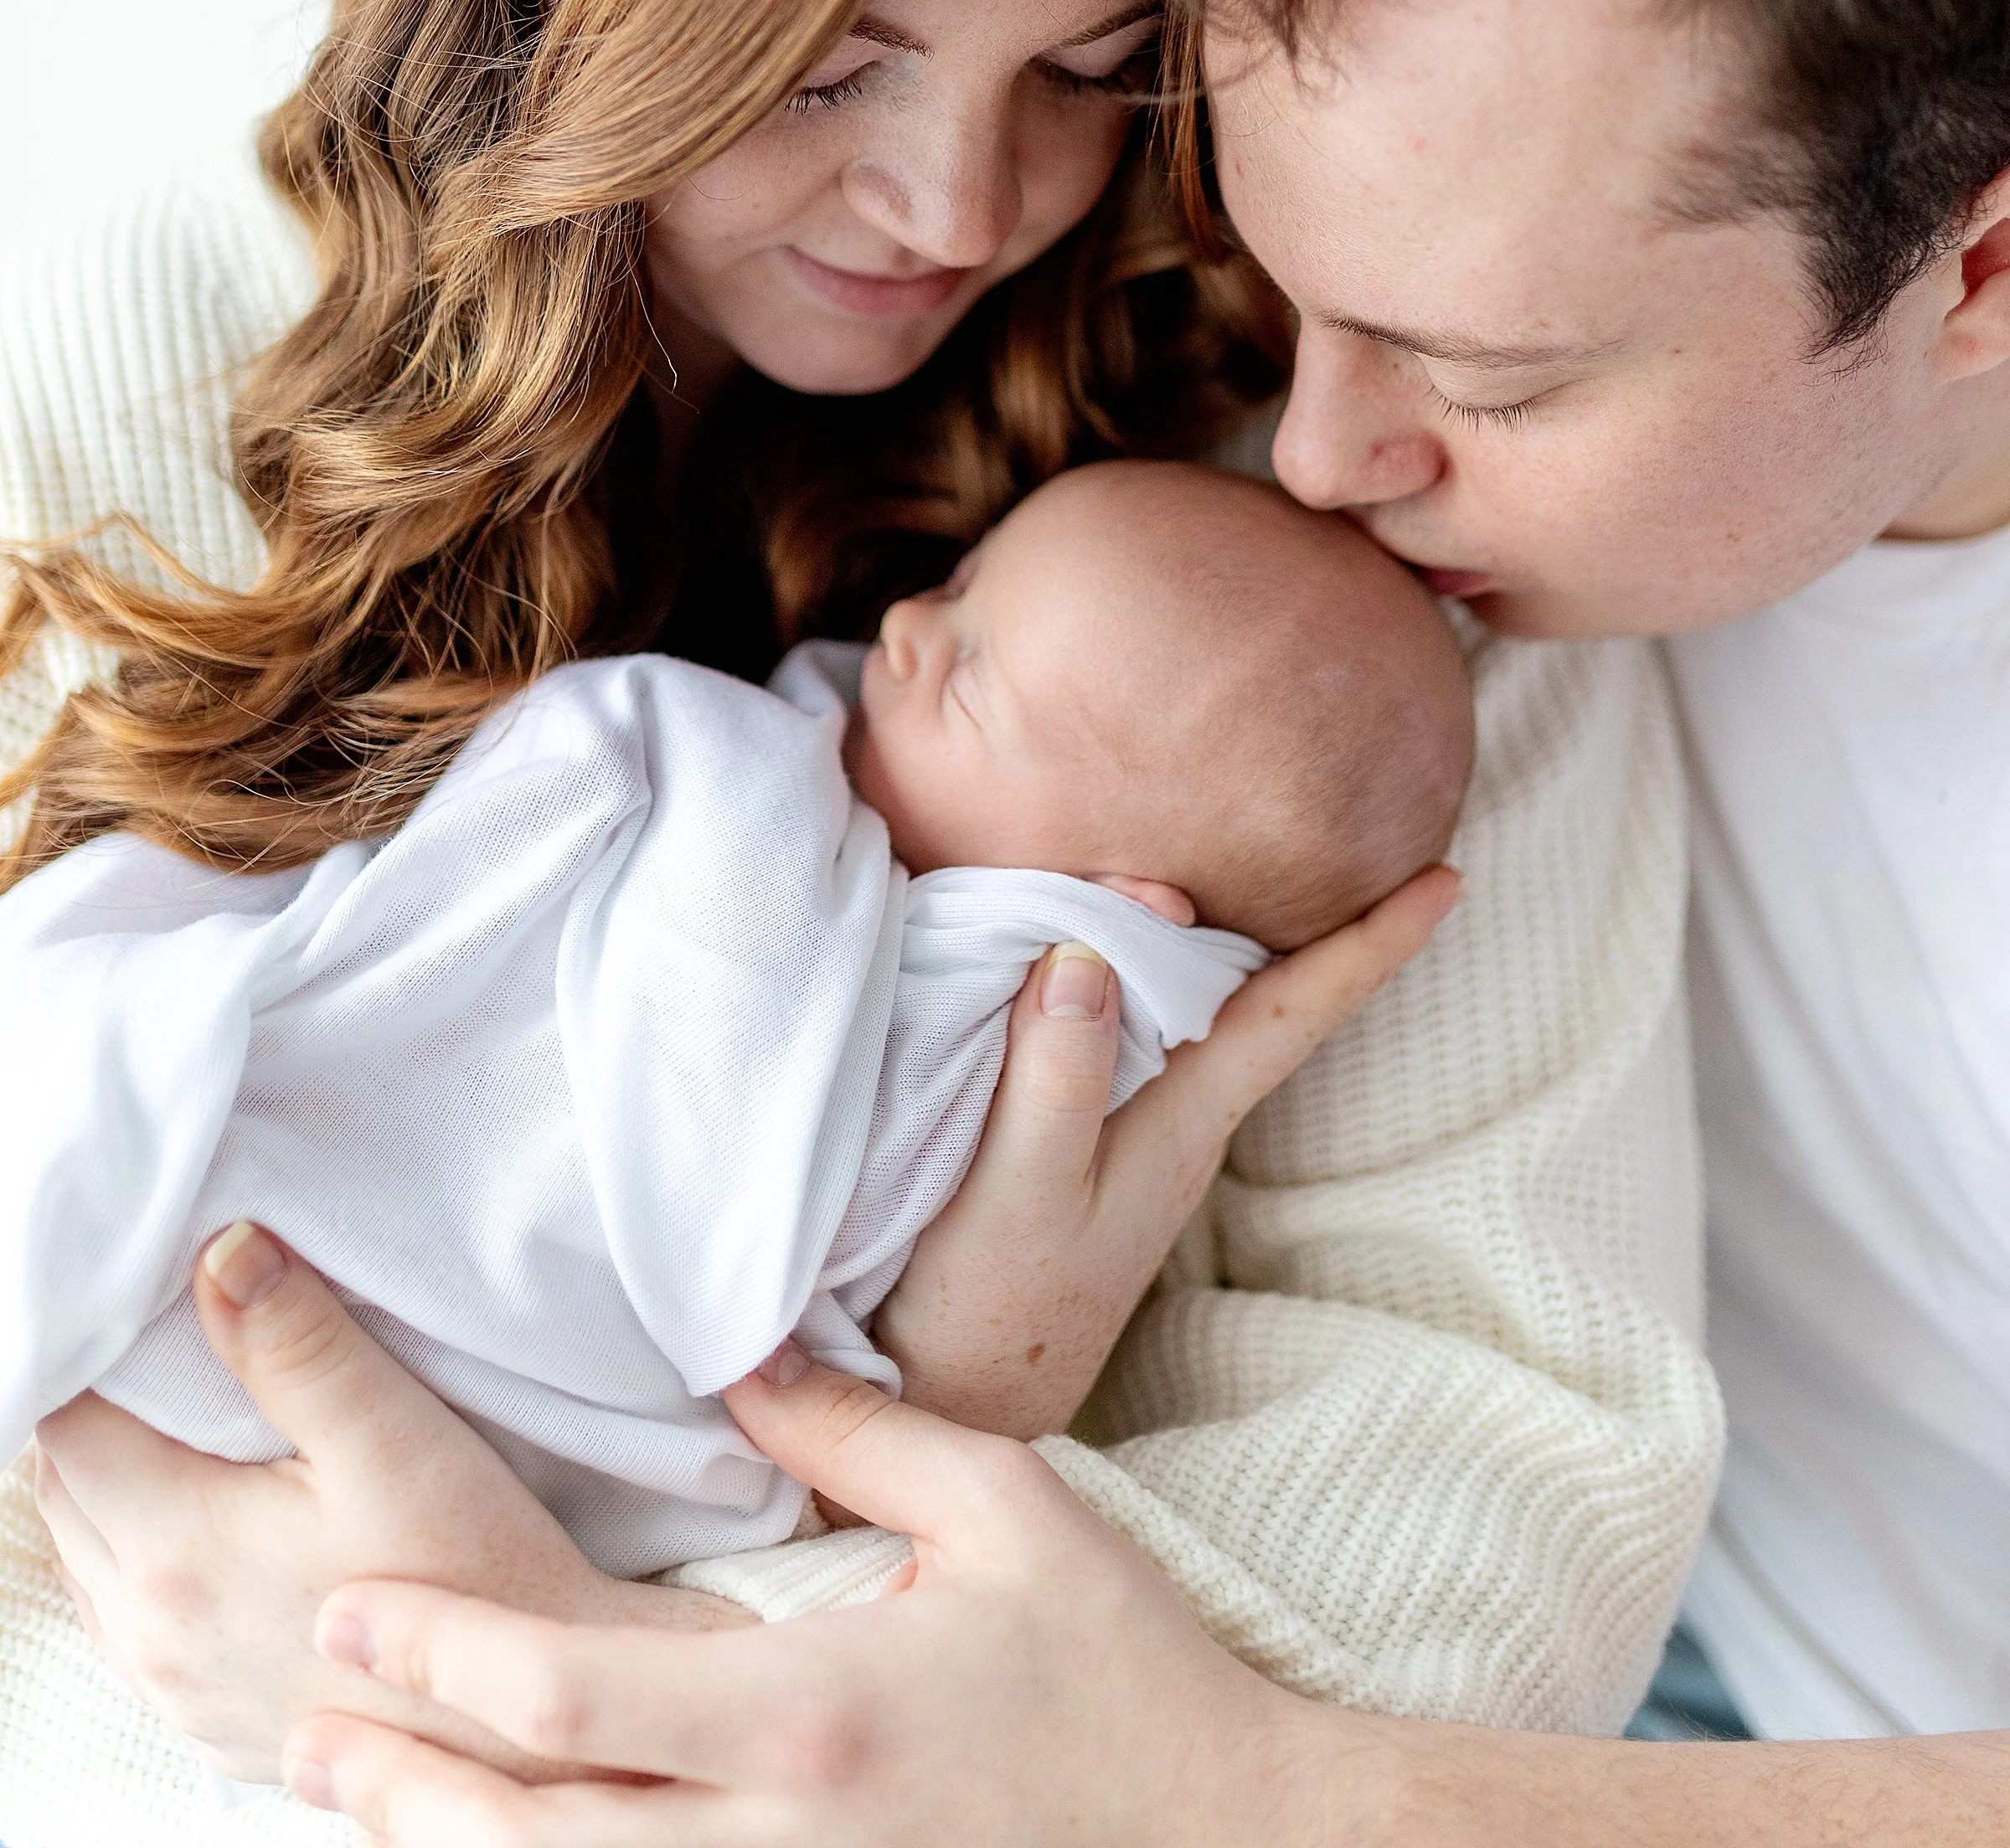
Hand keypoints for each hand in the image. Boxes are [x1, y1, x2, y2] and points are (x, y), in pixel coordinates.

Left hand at [34, 1224, 748, 1782]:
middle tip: (165, 1344)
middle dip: (97, 1410)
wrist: (533, 1722)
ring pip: (86, 1561)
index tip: (148, 1301)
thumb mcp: (395, 1437)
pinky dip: (137, 1562)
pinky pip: (125, 1627)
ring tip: (184, 1425)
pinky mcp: (209, 1721)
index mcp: (177, 1551)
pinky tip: (206, 1527)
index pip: (67, 1426)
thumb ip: (297, 1342)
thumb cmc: (478, 1574)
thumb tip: (222, 1252)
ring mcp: (176, 1688)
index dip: (95, 1351)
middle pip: (64, 1490)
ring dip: (112, 1488)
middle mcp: (152, 1631)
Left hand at [283, 1357, 2009, 1847]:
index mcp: (811, 1712)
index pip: (574, 1697)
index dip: (444, 1665)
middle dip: (405, 1776)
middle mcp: (776, 1834)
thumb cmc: (1121, 1665)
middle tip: (304, 1721)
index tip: (355, 1616)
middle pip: (537, 1823)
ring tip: (351, 1797)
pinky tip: (515, 1843)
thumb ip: (862, 1428)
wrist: (1231, 1835)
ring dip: (453, 1845)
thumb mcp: (1008, 1507)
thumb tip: (741, 1364)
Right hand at [876, 863, 1460, 1433]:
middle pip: (1261, 988)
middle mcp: (1175, 1113)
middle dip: (1315, 908)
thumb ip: (1055, 1077)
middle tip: (1344, 826)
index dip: (1373, 943)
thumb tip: (1090, 949)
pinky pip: (1128, 1016)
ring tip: (1235, 858)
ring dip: (1217, 929)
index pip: (1297, 1012)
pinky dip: (1137, 960)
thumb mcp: (1017, 1193)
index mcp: (1182, 1118)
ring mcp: (1129, 1126)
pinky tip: (1112, 935)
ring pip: (1196, 998)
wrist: (948, 1409)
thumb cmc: (985, 1310)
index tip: (1452, 878)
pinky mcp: (1077, 1132)